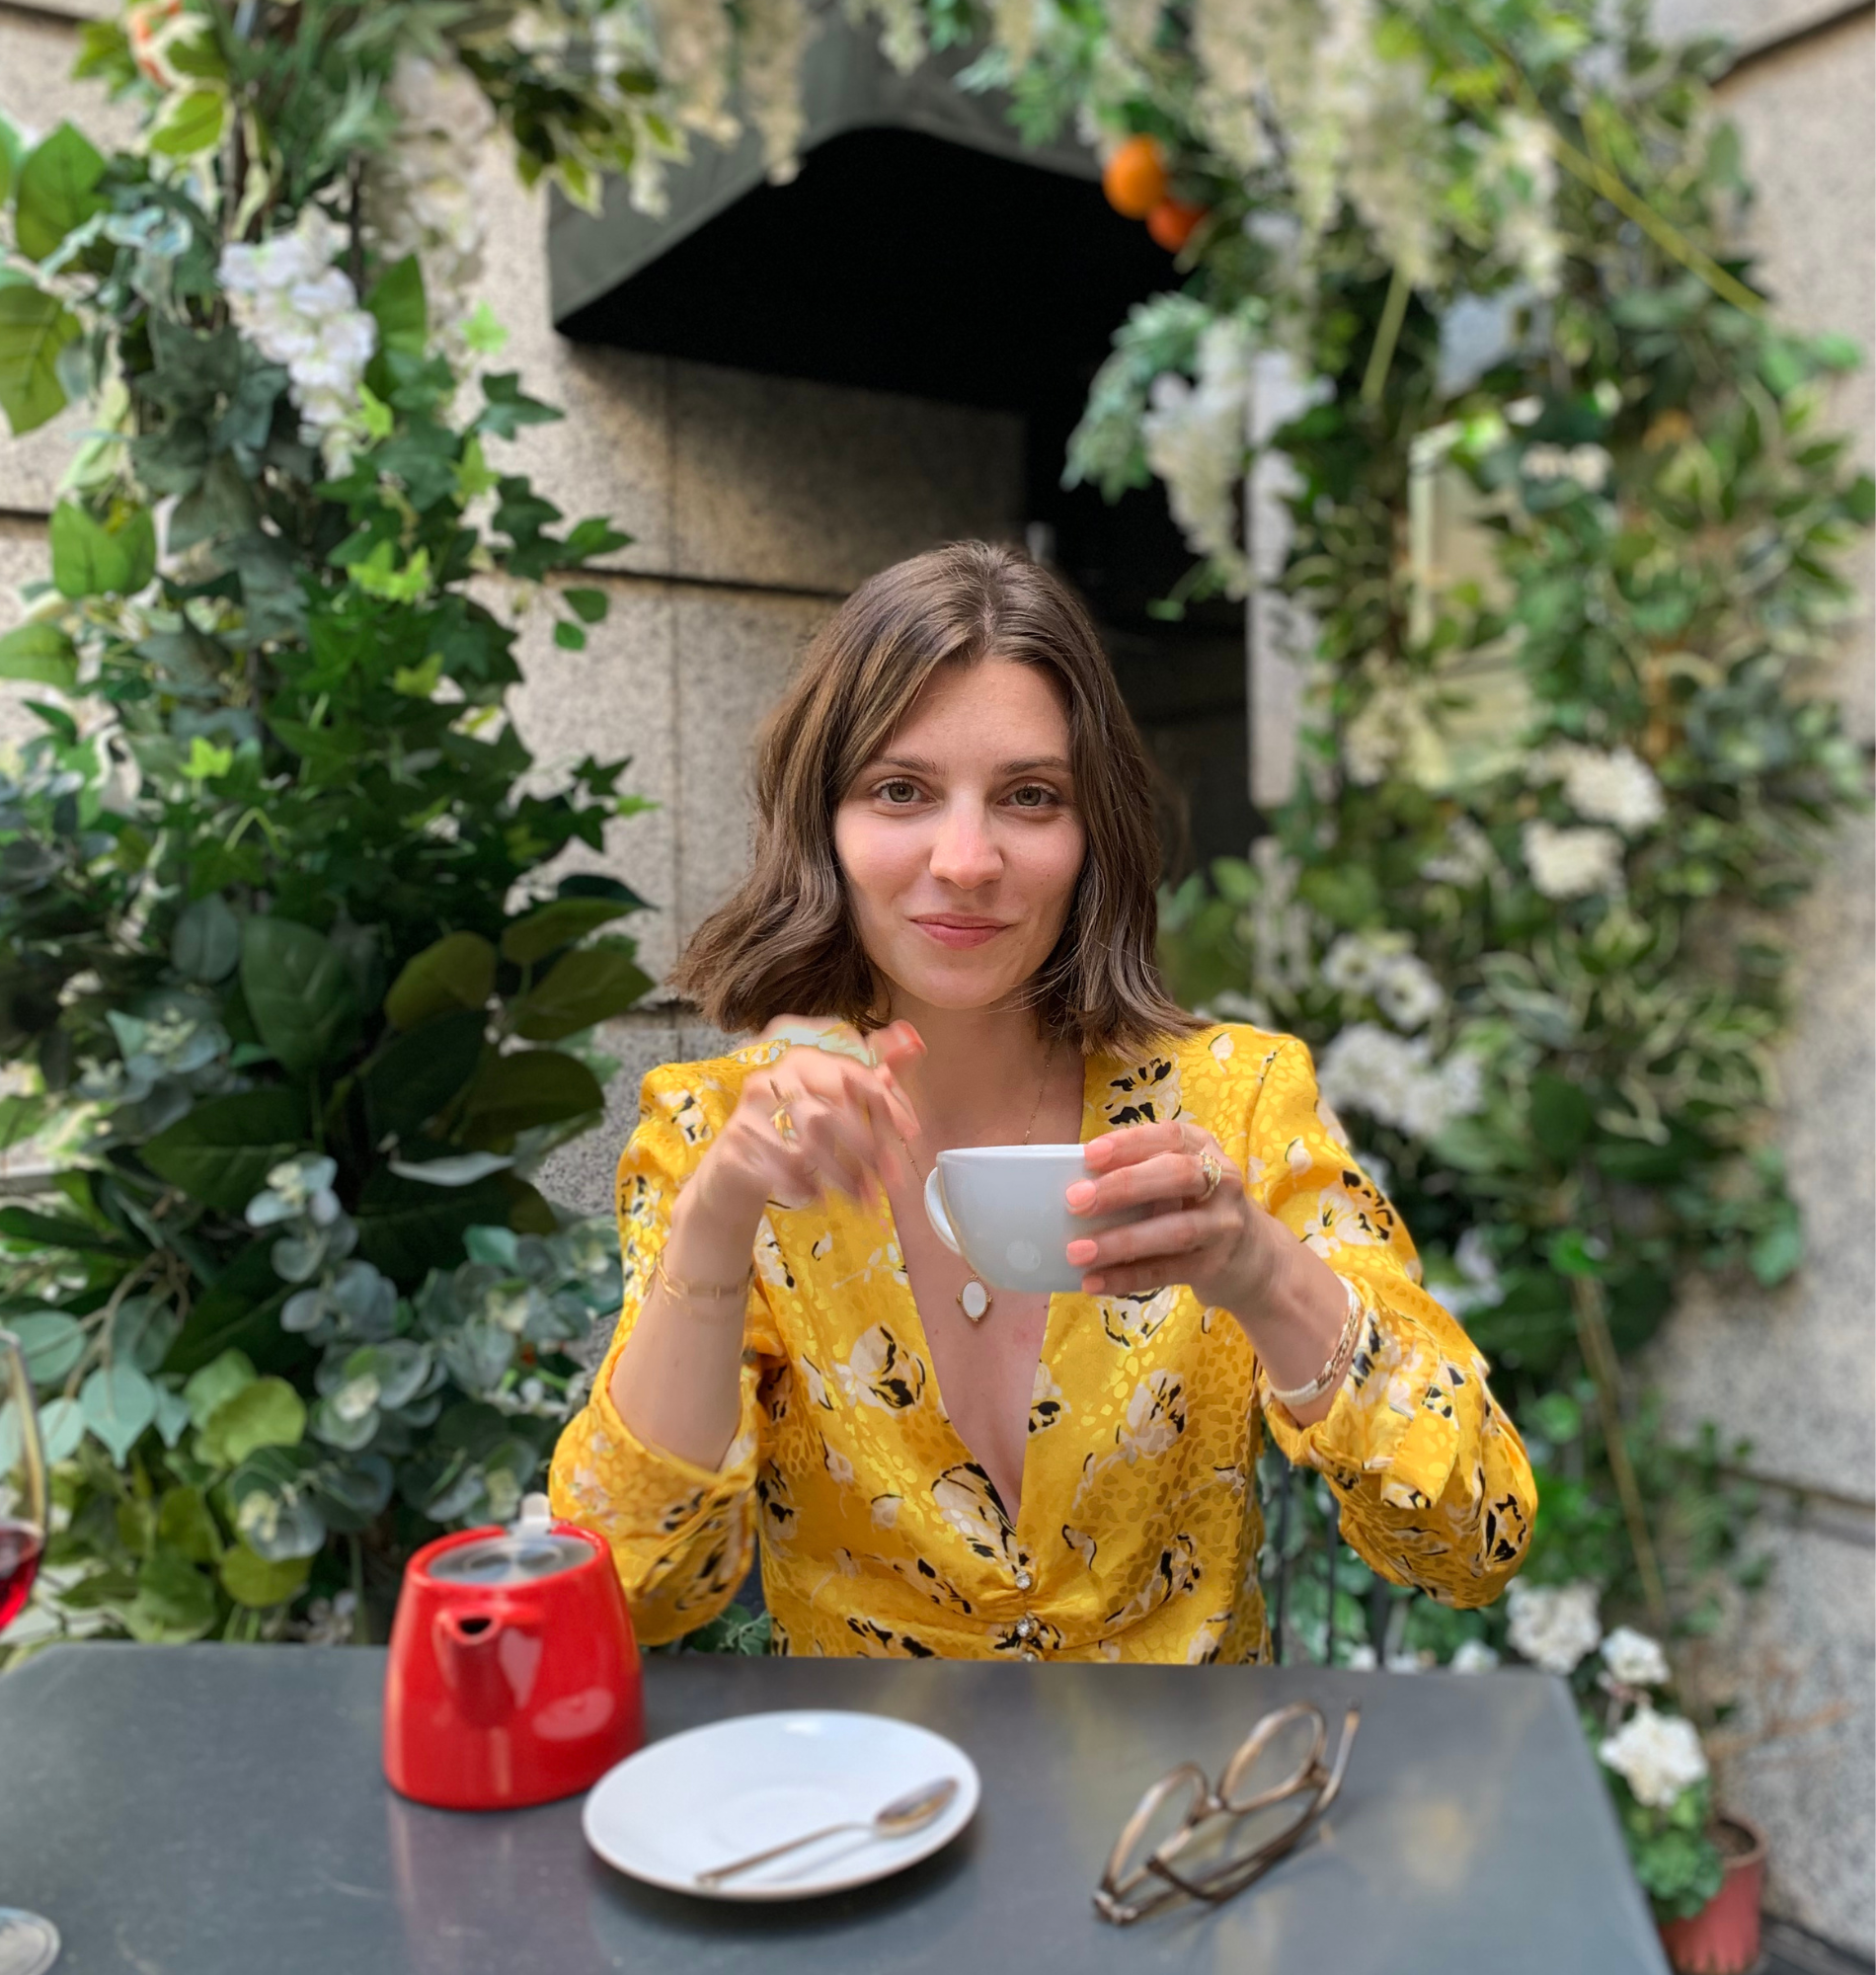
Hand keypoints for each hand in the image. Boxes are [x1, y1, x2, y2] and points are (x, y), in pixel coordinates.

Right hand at [687, 1019, 926, 1227]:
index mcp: (803, 1060)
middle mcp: (773, 1079)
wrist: (735, 1166)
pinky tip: (820, 1199)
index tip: (911, 1131)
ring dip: (840, 1174)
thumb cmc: (792, 1128)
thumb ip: (870, 1078)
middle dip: (864, 1147)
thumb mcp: (833, 1100)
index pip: (850, 1075)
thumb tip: (915, 1044)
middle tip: (890, 1176)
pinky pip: (775, 1168)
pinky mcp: (734, 1145)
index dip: (885, 1102)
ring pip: (804, 1143)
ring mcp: (749, 1112)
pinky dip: (802, 1186)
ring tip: (864, 1198)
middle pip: (827, 1110)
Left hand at [1063, 1118, 1273, 1309]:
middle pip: (1176, 1176)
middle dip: (1123, 1187)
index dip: (1129, 1143)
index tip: (1088, 1154)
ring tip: (1077, 1252)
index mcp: (1204, 1149)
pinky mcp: (1216, 1266)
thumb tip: (1074, 1184)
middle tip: (1075, 1202)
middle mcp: (1221, 1181)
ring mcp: (1223, 1225)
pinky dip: (1127, 1276)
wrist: (1256, 1257)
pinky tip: (1094, 1281)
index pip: (1169, 1136)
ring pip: (1174, 1230)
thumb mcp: (1180, 1180)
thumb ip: (1141, 1174)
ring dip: (1122, 1241)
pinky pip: (1168, 1271)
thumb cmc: (1196, 1207)